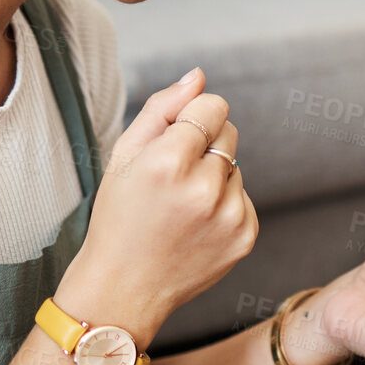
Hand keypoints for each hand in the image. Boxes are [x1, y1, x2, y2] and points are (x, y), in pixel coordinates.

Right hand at [57, 68, 256, 341]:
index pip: (212, 105)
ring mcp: (229, 216)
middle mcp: (204, 189)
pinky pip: (243, 197)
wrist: (124, 288)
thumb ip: (162, 108)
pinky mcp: (246, 236)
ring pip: (236, 166)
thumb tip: (199, 76)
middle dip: (204, 145)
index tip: (175, 138)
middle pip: (229, 132)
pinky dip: (224, 205)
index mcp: (168, 163)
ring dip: (214, 177)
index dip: (193, 116)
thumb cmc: (119, 217)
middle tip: (172, 178)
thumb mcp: (124, 156)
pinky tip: (195, 226)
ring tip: (181, 207)